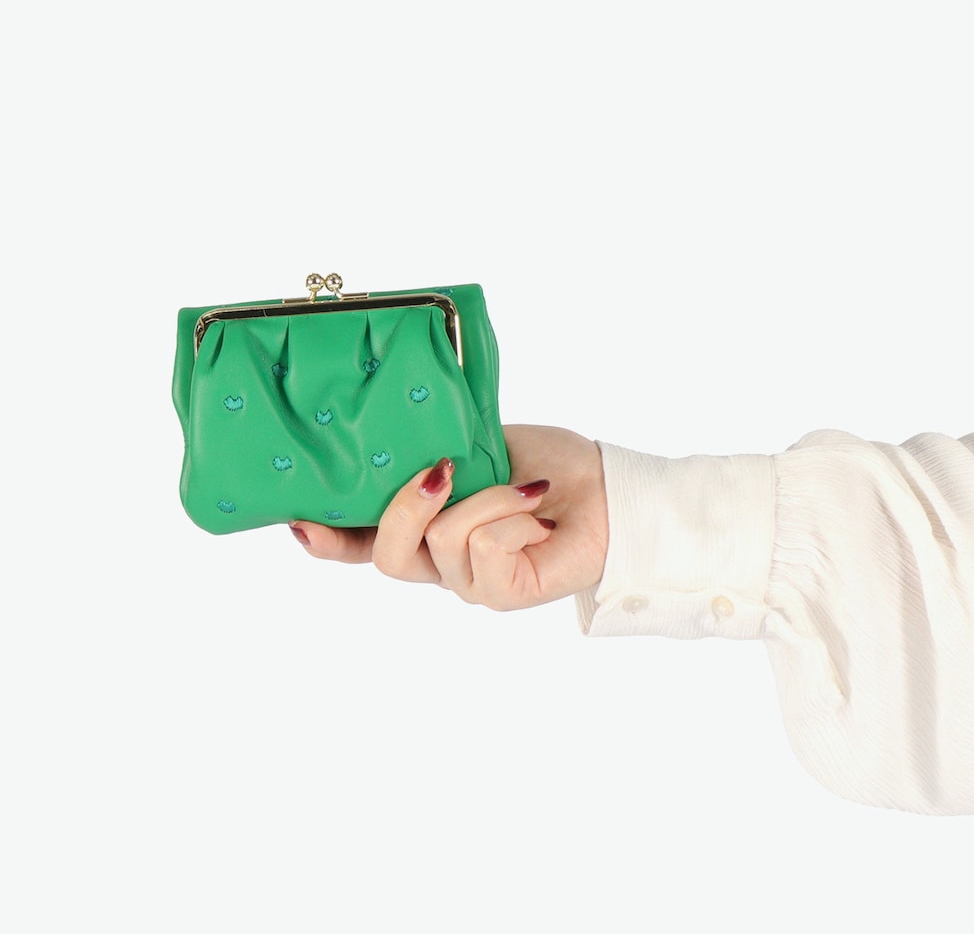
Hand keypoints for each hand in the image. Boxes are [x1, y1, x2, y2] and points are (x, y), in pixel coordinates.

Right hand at [289, 425, 608, 609]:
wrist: (608, 490)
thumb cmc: (548, 467)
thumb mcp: (479, 448)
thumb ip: (433, 453)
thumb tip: (397, 445)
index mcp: (427, 529)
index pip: (363, 543)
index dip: (327, 538)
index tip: (298, 519)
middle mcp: (440, 563)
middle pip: (384, 555)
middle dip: (404, 505)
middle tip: (439, 469)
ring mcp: (470, 584)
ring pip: (438, 543)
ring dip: (484, 498)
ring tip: (524, 488)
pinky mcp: (503, 595)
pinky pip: (482, 550)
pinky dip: (509, 514)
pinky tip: (535, 510)